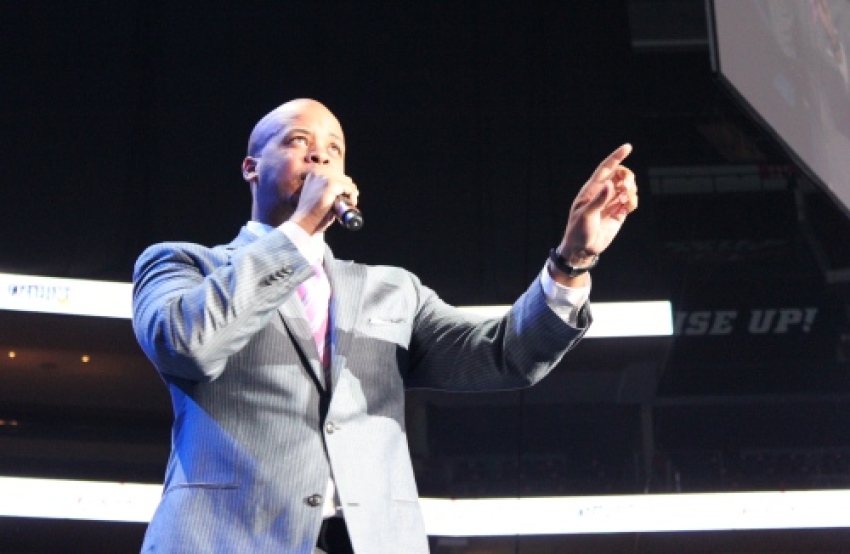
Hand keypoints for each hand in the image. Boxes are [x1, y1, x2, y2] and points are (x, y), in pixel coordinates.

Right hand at [292, 166, 358, 234]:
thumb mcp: (317, 196)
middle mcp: (318, 172)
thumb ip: (327, 190)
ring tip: (350, 203)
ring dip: (351, 192)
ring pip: (347, 181)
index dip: (342, 183)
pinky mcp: (331, 184)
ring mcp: (324, 177)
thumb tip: (343, 190)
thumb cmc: (310, 214)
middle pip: (342, 175)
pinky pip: (349, 188)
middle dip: (348, 187)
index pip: (334, 171)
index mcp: (313, 173)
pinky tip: (351, 204)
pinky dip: (353, 197)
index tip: (346, 194)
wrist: (304, 222)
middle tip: (350, 200)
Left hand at [554, 144, 637, 282]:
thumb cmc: (578, 231)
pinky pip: (631, 201)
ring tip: (625, 201)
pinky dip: (633, 201)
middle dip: (627, 177)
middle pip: (621, 175)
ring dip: (631, 190)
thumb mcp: (585, 216)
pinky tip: (628, 208)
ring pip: (628, 187)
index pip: (605, 169)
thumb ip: (599, 200)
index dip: (616, 157)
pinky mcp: (619, 213)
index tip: (628, 147)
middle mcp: (603, 193)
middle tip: (626, 187)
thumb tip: (611, 185)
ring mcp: (611, 202)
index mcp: (591, 189)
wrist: (583, 249)